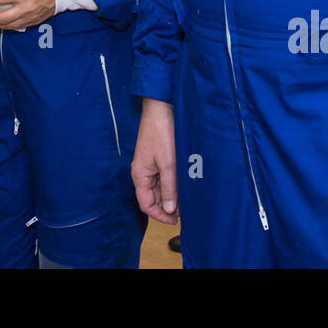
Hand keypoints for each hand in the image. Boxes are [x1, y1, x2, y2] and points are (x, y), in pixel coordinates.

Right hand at [132, 98, 178, 224]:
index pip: (146, 205)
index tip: (176, 220)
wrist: (160, 107)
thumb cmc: (161, 132)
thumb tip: (170, 209)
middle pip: (153, 198)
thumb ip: (169, 188)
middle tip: (186, 209)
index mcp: (140, 175)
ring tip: (187, 197)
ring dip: (172, 194)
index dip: (160, 215)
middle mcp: (143, 172)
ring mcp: (150, 165)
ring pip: (159, 188)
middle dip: (168, 206)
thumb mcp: (168, 163)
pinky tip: (184, 183)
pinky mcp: (157, 158)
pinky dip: (173, 183)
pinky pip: (163, 176)